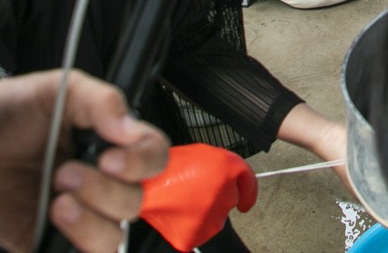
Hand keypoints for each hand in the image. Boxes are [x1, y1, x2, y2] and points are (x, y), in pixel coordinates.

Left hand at [0, 69, 169, 252]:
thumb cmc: (13, 110)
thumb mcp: (58, 89)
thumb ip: (99, 101)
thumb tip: (128, 128)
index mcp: (113, 145)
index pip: (154, 159)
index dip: (141, 164)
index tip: (110, 158)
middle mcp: (103, 184)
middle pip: (136, 203)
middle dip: (103, 192)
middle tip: (64, 173)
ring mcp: (80, 217)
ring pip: (113, 240)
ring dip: (89, 225)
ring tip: (56, 204)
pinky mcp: (50, 243)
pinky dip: (74, 248)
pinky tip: (51, 224)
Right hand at [137, 145, 256, 252]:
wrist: (139, 185)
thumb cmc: (163, 167)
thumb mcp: (199, 154)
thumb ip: (221, 166)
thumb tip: (230, 179)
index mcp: (226, 169)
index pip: (248, 181)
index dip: (248, 191)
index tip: (246, 201)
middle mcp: (223, 194)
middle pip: (229, 200)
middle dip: (216, 197)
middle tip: (193, 190)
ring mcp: (210, 218)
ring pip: (215, 218)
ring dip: (203, 211)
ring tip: (182, 199)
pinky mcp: (195, 234)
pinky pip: (199, 231)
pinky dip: (189, 225)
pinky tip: (177, 213)